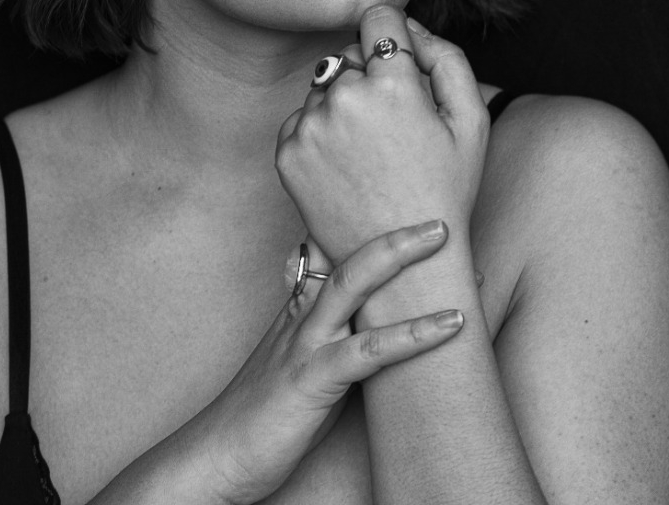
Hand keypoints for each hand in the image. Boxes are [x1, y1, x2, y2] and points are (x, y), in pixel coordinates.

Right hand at [184, 224, 462, 504]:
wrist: (216, 456)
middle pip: (346, 254)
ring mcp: (306, 343)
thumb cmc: (263, 415)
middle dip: (393, 231)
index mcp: (298, 309)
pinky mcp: (313, 378)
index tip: (406, 212)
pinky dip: (414, 332)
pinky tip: (452, 322)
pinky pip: (370, 350)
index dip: (366, 229)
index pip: (329, 250)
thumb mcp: (297, 362)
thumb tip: (369, 326)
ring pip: (354, 283)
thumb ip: (327, 335)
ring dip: (401, 257)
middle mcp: (302, 315)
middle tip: (438, 219)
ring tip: (448, 243)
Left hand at [275, 5, 489, 264]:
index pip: (379, 16)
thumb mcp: (472, 121)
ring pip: (323, 86)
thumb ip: (447, 58)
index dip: (394, 37)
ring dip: (341, 103)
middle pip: (348, 53)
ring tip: (369, 150)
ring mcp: (310, 126)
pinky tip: (346, 164)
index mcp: (392, 83)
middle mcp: (343, 97)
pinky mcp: (287, 152)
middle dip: (367, 75)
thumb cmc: (445, 189)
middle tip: (391, 123)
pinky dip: (319, 132)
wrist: (402, 265)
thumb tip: (410, 28)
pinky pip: (301, 118)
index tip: (400, 65)